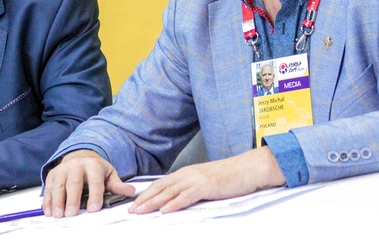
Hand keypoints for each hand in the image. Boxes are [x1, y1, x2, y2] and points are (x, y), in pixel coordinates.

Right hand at [43, 150, 134, 217]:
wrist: (79, 155)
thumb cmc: (96, 169)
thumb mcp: (109, 173)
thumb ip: (118, 184)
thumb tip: (131, 191)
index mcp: (93, 165)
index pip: (94, 181)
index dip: (95, 195)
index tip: (94, 209)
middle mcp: (76, 165)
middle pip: (73, 183)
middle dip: (72, 199)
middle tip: (72, 214)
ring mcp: (62, 169)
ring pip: (58, 185)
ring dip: (57, 201)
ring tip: (58, 215)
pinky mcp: (52, 174)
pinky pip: (48, 188)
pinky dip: (47, 200)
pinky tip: (48, 211)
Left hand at [129, 146, 285, 213]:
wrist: (248, 168)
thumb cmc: (229, 176)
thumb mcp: (205, 182)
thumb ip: (191, 189)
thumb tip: (178, 201)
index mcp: (186, 173)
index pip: (161, 184)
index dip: (146, 194)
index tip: (135, 203)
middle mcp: (187, 174)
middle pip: (160, 188)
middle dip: (144, 199)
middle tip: (131, 210)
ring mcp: (196, 179)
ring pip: (169, 192)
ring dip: (153, 202)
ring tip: (141, 211)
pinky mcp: (206, 186)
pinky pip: (186, 196)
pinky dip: (174, 204)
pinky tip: (165, 210)